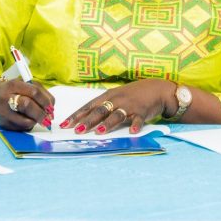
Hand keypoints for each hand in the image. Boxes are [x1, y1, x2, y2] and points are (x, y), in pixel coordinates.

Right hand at [0, 79, 54, 130]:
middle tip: (49, 118)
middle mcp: (6, 98)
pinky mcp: (4, 124)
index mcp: (14, 85)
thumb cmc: (15, 91)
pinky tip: (28, 120)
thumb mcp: (27, 85)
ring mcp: (3, 113)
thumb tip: (51, 109)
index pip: (34, 92)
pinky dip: (30, 126)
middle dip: (41, 113)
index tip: (51, 107)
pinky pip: (22, 128)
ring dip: (36, 121)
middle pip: (27, 105)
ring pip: (26, 121)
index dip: (45, 101)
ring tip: (38, 118)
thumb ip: (41, 93)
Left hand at [58, 79, 175, 133]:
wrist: (156, 89)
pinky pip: (138, 119)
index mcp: (107, 96)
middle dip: (88, 121)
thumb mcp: (116, 97)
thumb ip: (103, 106)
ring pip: (116, 114)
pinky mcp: (142, 111)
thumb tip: (84, 120)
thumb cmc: (132, 95)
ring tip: (99, 132)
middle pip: (100, 111)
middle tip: (78, 130)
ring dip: (107, 124)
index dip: (76, 116)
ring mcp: (130, 105)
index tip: (64, 125)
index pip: (88, 106)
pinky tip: (132, 132)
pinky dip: (135, 125)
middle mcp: (117, 100)